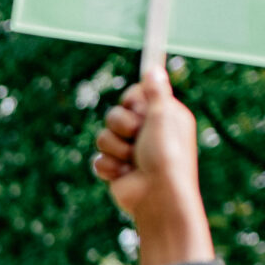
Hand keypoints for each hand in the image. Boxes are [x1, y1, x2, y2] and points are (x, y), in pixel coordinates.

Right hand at [93, 69, 213, 264]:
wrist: (157, 196)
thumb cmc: (166, 155)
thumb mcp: (162, 116)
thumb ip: (156, 91)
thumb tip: (154, 68)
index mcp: (163, 116)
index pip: (135, 96)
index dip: (133, 102)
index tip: (140, 109)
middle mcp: (147, 132)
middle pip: (115, 114)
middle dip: (121, 126)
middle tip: (137, 136)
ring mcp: (130, 152)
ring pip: (103, 137)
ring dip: (115, 148)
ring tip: (131, 161)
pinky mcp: (116, 169)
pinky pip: (98, 159)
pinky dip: (109, 167)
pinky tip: (124, 175)